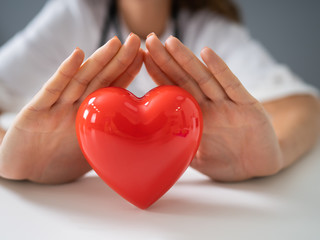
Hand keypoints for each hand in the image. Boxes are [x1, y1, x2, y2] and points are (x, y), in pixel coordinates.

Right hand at [0, 34, 142, 183]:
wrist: (20, 170)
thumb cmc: (55, 164)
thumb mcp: (87, 155)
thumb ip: (107, 146)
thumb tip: (138, 147)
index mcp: (88, 117)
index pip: (111, 90)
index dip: (127, 73)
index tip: (145, 57)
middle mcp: (74, 106)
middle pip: (100, 79)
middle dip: (118, 60)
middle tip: (135, 40)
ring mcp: (56, 106)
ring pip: (80, 80)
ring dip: (98, 61)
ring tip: (114, 43)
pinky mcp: (36, 110)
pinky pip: (53, 89)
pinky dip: (65, 72)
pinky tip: (78, 55)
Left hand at [145, 34, 282, 180]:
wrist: (260, 170)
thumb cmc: (226, 163)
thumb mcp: (194, 157)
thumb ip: (176, 148)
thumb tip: (148, 148)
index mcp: (196, 114)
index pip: (174, 89)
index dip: (158, 73)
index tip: (142, 57)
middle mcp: (210, 104)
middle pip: (185, 77)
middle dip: (167, 59)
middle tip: (150, 40)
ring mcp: (228, 103)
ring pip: (204, 77)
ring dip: (187, 59)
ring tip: (171, 42)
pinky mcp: (248, 105)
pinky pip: (232, 85)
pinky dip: (219, 69)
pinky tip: (206, 54)